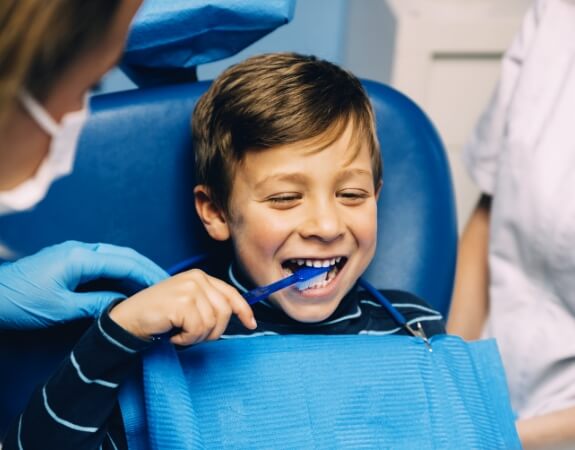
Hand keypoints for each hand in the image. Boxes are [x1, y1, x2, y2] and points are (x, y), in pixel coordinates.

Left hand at [0, 241, 167, 328]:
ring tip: (155, 285)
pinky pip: (104, 263)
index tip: (167, 287)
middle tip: (169, 284)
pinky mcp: (70, 260)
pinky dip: (121, 272)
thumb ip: (96, 304)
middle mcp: (81, 250)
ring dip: (136, 269)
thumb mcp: (61, 309)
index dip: (148, 275)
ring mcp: (75, 253)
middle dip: (148, 268)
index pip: (125, 263)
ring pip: (115, 257)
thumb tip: (123, 306)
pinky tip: (129, 285)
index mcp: (80, 258)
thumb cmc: (20, 303)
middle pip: (124, 255)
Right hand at [109, 269, 256, 345]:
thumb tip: (239, 316)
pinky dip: (186, 339)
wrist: (128, 319)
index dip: (244, 310)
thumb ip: (209, 304)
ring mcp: (190, 289)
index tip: (251, 324)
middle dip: (212, 331)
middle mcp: (197, 279)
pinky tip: (174, 334)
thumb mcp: (188, 303)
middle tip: (192, 335)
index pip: (231, 293)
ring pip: (212, 323)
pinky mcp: (182, 302)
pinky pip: (198, 330)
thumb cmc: (159, 315)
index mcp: (201, 276)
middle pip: (225, 312)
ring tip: (180, 333)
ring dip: (196, 337)